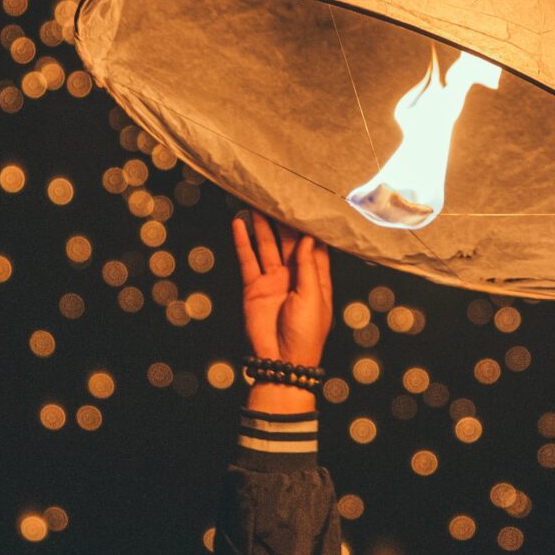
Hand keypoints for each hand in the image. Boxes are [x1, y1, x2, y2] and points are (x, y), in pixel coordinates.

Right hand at [231, 210, 331, 367]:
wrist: (280, 361)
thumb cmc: (306, 333)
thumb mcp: (313, 298)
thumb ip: (307, 266)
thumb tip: (307, 238)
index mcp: (315, 278)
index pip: (313, 246)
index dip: (310, 226)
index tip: (307, 203)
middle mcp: (294, 275)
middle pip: (288, 241)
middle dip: (283, 220)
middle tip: (277, 194)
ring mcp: (273, 280)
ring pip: (267, 245)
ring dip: (262, 225)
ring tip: (256, 201)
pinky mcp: (254, 287)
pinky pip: (248, 260)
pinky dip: (243, 242)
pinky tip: (239, 224)